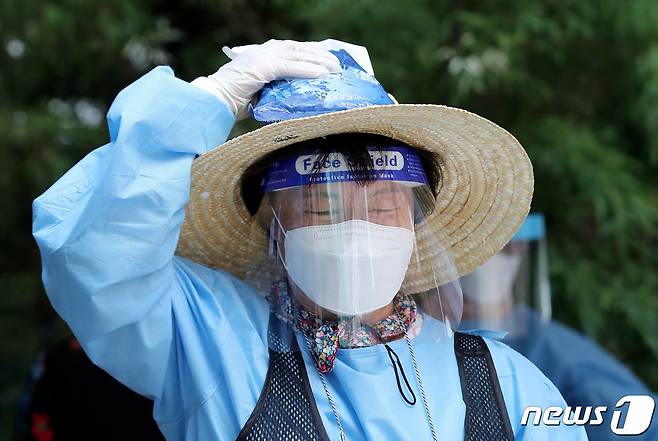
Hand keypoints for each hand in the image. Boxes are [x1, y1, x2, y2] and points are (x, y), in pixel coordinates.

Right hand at [192, 39, 340, 119]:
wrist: (215, 100)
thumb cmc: (233, 100)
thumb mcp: (260, 91)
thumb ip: (275, 88)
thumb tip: (294, 98)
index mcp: (263, 53)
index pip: (293, 50)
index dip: (312, 55)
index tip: (328, 61)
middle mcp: (265, 50)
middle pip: (300, 50)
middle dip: (321, 56)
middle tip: (338, 66)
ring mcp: (264, 57)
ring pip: (299, 56)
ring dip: (319, 63)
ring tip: (335, 71)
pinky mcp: (263, 66)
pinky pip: (290, 67)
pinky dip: (307, 70)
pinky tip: (321, 75)